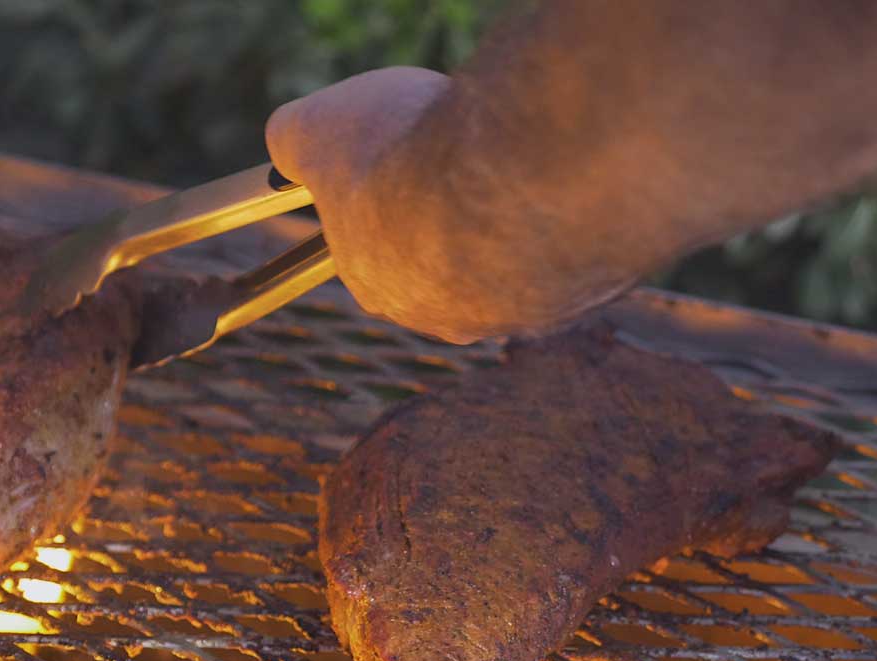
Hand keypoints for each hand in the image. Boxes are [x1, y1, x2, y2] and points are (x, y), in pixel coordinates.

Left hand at [267, 67, 623, 343]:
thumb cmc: (410, 156)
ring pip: (520, 259)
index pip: (376, 247)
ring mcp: (527, 311)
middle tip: (462, 150)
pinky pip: (579, 246)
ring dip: (517, 212)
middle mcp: (453, 316)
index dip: (385, 193)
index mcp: (382, 286)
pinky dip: (572, 208)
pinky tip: (566, 169)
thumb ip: (293, 139)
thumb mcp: (319, 128)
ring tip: (517, 154)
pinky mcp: (592, 290)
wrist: (519, 173)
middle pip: (450, 259)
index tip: (400, 153)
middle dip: (453, 207)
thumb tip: (284, 141)